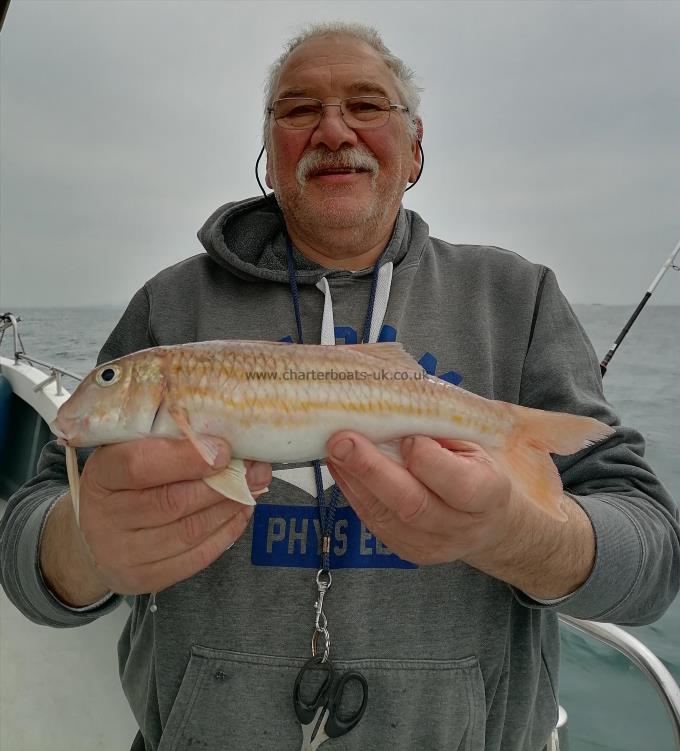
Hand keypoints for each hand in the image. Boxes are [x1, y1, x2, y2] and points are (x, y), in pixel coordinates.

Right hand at [74, 437, 270, 595]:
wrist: (95, 535)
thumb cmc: (124, 483)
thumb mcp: (131, 451)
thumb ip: (169, 443)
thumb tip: (223, 441)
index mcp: (101, 475)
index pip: (140, 465)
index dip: (187, 458)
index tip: (225, 450)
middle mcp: (104, 519)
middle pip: (173, 502)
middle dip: (222, 484)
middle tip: (256, 469)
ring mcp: (122, 554)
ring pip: (189, 531)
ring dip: (230, 507)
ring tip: (253, 487)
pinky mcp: (144, 579)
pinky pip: (195, 558)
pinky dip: (226, 532)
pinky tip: (240, 511)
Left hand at [326, 432, 517, 566]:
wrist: (490, 523)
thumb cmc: (479, 470)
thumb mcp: (475, 445)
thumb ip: (442, 432)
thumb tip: (395, 405)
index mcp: (488, 494)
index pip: (458, 484)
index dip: (427, 459)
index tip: (406, 436)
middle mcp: (460, 527)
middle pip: (412, 504)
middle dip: (371, 469)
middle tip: (342, 440)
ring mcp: (432, 545)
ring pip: (384, 515)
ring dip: (353, 478)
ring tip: (334, 448)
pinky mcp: (407, 550)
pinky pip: (373, 520)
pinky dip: (353, 490)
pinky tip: (341, 466)